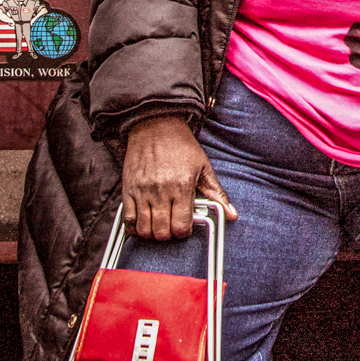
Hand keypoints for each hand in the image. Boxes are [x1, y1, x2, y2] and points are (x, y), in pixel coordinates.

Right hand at [123, 115, 236, 240]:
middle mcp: (161, 191)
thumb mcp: (204, 167)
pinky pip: (127, 219)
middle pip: (162, 232)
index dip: (185, 232)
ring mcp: (142, 191)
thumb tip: (232, 214)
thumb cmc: (181, 146)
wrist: (156, 125)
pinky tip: (143, 223)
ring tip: (159, 225)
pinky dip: (134, 228)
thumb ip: (217, 193)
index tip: (186, 227)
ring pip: (144, 229)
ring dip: (152, 234)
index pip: (181, 226)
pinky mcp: (128, 189)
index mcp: (182, 186)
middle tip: (172, 227)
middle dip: (169, 235)